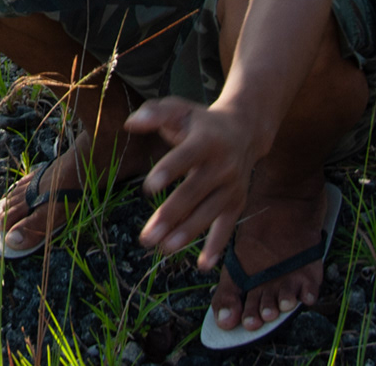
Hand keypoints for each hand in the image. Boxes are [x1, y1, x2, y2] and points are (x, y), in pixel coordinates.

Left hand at [126, 96, 261, 269]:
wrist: (245, 131)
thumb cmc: (201, 122)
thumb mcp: (180, 109)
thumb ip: (155, 113)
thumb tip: (130, 123)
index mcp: (206, 140)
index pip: (186, 157)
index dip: (168, 171)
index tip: (148, 188)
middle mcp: (223, 165)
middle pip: (194, 192)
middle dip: (171, 215)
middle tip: (147, 236)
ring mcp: (232, 186)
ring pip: (208, 213)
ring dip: (187, 233)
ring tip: (163, 249)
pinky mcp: (238, 202)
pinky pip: (227, 227)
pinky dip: (216, 246)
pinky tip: (202, 265)